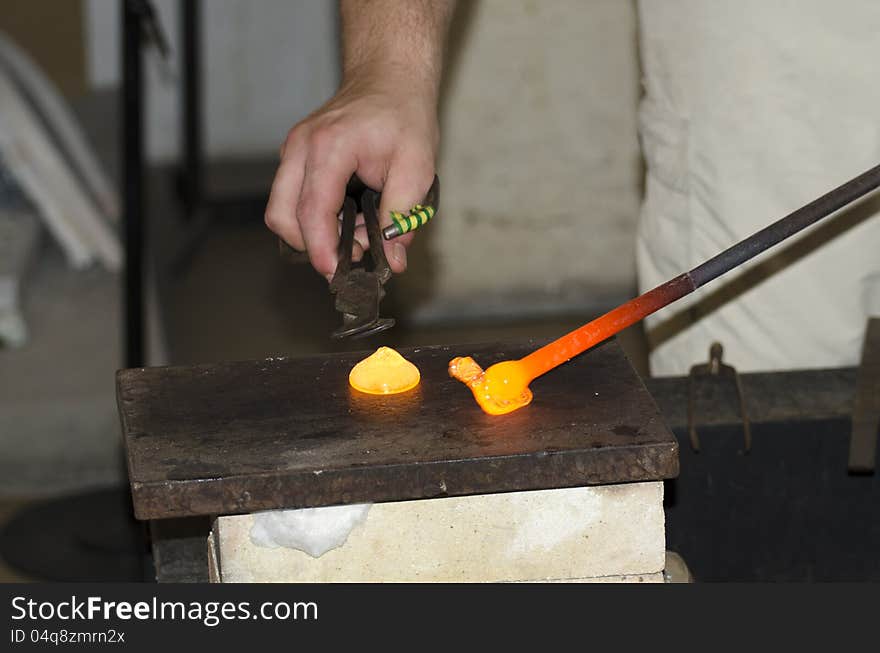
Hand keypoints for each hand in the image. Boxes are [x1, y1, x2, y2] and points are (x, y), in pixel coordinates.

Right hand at [265, 65, 438, 279]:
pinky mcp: (295, 158)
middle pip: (281, 216)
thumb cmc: (404, 115)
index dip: (321, 249)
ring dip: (313, 233)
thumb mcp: (418, 167)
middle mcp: (301, 148)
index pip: (312, 210)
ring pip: (281, 211)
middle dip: (311, 245)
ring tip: (356, 231)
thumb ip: (403, 215)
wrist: (389, 78)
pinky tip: (349, 215)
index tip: (334, 273)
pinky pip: (292, 199)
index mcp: (329, 147)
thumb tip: (392, 258)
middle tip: (351, 253)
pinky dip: (314, 218)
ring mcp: (293, 152)